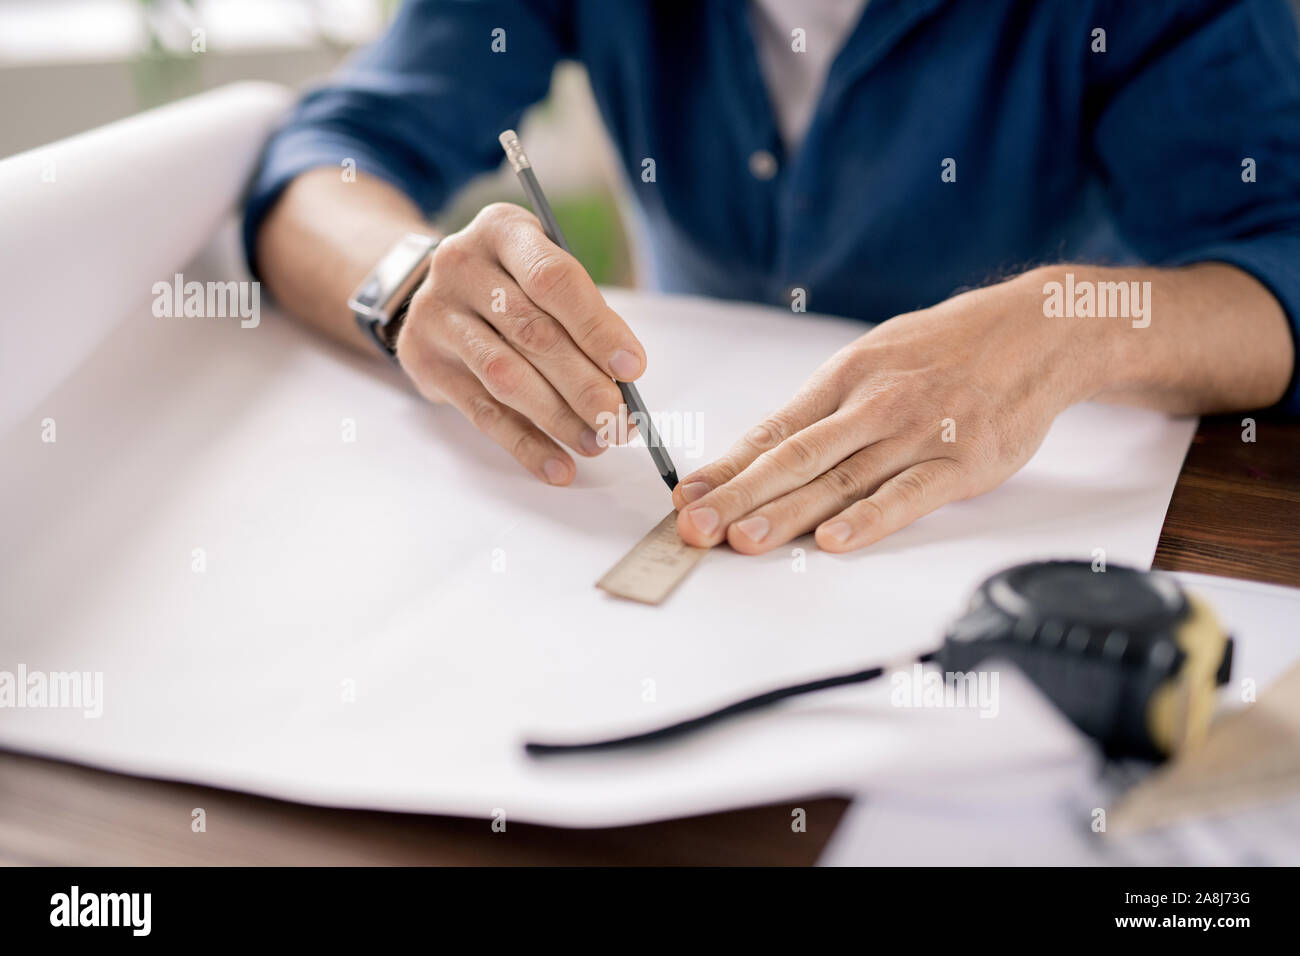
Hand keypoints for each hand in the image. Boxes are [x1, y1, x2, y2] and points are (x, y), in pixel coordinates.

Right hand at [395, 202, 643, 483]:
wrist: (429, 287)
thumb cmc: (509, 280)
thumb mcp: (540, 270)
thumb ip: (578, 314)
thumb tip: (622, 379)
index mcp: (502, 231)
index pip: (554, 280)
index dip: (596, 327)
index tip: (633, 368)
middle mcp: (460, 265)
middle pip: (532, 333)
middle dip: (583, 383)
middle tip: (619, 419)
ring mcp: (437, 313)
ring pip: (505, 376)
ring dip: (557, 417)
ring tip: (596, 442)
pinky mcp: (425, 361)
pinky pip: (481, 412)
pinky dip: (524, 444)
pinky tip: (557, 465)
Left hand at [672, 272, 1105, 552]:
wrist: (1038, 329)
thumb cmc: (948, 348)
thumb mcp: (877, 358)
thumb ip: (829, 406)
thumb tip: (770, 449)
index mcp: (845, 379)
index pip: (773, 431)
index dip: (727, 466)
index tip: (686, 496)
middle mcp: (872, 405)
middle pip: (794, 458)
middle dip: (738, 495)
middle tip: (694, 527)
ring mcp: (916, 433)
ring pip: (840, 480)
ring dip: (787, 514)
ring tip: (742, 541)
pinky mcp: (961, 460)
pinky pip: (909, 495)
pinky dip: (870, 518)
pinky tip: (834, 540)